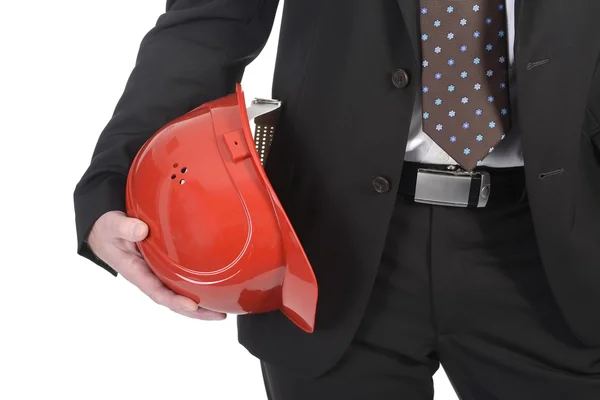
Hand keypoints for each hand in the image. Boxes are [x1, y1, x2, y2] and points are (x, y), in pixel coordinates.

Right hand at [87, 210, 225, 320]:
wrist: (106, 229)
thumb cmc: (109, 230)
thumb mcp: (111, 226)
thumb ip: (124, 228)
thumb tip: (141, 230)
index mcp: (137, 272)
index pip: (158, 292)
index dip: (175, 301)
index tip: (192, 306)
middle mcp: (150, 277)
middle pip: (174, 300)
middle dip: (196, 311)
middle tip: (220, 315)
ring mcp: (158, 274)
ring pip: (180, 292)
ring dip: (201, 304)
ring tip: (224, 309)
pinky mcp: (165, 267)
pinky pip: (182, 280)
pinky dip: (197, 287)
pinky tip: (215, 288)